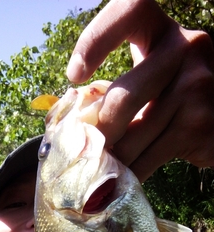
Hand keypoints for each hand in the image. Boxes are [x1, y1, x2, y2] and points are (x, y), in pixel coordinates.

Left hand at [67, 0, 213, 181]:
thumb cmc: (168, 95)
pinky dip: (131, 173)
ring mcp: (197, 87)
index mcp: (160, 31)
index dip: (97, 38)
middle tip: (85, 149)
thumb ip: (114, 89)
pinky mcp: (200, 124)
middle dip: (97, 132)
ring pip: (134, 137)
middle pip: (123, 98)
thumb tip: (70, 123)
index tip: (74, 75)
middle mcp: (185, 49)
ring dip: (112, 160)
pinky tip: (123, 177)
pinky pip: (151, 158)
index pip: (130, 11)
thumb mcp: (145, 78)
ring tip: (100, 169)